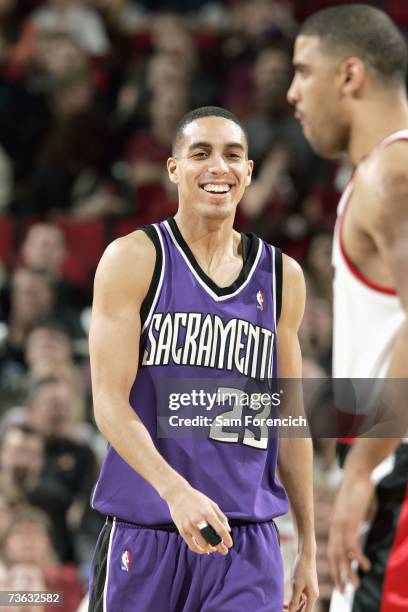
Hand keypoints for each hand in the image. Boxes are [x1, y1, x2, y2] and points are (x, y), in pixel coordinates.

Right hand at [165, 484, 232, 555]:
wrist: (178, 494)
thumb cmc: (197, 499)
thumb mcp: (211, 504)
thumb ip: (221, 517)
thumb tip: (228, 530)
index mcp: (208, 512)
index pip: (220, 529)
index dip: (227, 539)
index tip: (230, 545)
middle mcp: (198, 520)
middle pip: (211, 539)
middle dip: (219, 547)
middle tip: (224, 551)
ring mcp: (189, 526)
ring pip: (202, 544)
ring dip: (209, 548)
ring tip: (213, 548)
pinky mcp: (182, 530)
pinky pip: (192, 545)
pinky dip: (199, 550)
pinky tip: (204, 549)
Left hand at [287, 551, 318, 611]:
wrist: (306, 554)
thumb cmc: (302, 568)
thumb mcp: (296, 585)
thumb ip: (294, 600)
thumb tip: (292, 611)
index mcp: (312, 596)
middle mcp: (312, 595)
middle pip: (304, 609)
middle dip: (294, 611)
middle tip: (282, 610)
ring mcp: (309, 590)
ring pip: (301, 603)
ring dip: (293, 606)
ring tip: (282, 607)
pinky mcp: (306, 586)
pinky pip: (300, 597)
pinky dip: (294, 600)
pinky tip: (285, 602)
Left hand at [327, 472, 373, 591]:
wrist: (356, 472)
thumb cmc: (357, 487)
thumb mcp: (354, 507)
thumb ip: (355, 519)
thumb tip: (362, 524)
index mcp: (335, 523)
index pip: (331, 547)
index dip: (334, 564)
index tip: (337, 577)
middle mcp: (335, 526)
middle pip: (332, 554)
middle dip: (337, 574)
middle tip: (342, 591)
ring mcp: (341, 524)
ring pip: (342, 553)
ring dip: (349, 571)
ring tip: (356, 585)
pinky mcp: (350, 521)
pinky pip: (352, 543)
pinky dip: (358, 556)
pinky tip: (366, 565)